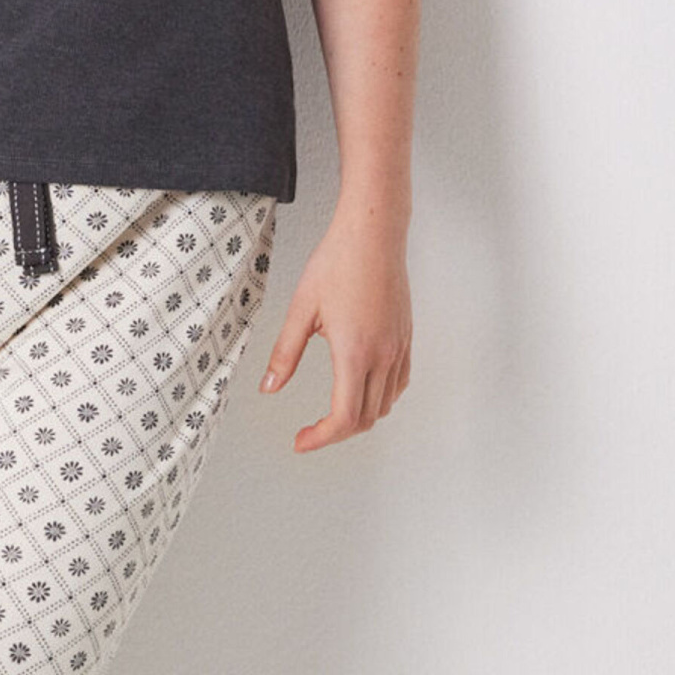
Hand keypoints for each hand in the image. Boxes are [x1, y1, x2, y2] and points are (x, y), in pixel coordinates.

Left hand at [257, 214, 411, 450]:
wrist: (373, 233)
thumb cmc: (337, 262)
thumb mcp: (301, 309)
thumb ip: (285, 353)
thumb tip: (269, 387)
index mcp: (355, 352)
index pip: (344, 417)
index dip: (321, 438)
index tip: (300, 441)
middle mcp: (383, 355)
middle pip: (365, 419)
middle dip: (335, 432)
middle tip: (308, 431)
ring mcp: (399, 347)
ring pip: (385, 404)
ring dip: (359, 418)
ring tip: (331, 414)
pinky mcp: (406, 337)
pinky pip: (399, 383)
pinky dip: (380, 398)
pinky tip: (361, 389)